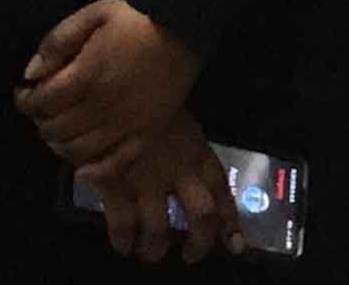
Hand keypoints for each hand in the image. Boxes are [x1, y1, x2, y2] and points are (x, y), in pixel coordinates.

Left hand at [16, 0, 201, 178]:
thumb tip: (31, 74)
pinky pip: (116, 164)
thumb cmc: (138, 18)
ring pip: (78, 150)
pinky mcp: (147, 133)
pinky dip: (95, 171)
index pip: (40, 102)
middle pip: (56, 129)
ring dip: (61, 144)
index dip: (25, 100)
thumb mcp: (94, 13)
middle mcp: (102, 107)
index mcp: (86, 77)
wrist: (188, 25)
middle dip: (41, 121)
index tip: (25, 92)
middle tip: (44, 110)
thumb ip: (58, 41)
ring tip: (61, 131)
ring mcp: (126, 124)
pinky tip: (83, 169)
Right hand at [95, 114, 238, 266]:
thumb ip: (190, 154)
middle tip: (192, 256)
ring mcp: (147, 180)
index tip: (235, 245)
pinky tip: (123, 246)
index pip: (222, 192)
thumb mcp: (181, 126)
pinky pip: (122, 225)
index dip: (230, 222)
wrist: (113, 93)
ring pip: (160, 229)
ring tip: (151, 253)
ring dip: (156, 248)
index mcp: (198, 153)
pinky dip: (123, 241)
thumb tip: (197, 182)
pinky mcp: (116, 185)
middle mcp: (179, 171)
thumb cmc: (150, 104)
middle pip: (201, 216)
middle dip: (199, 243)